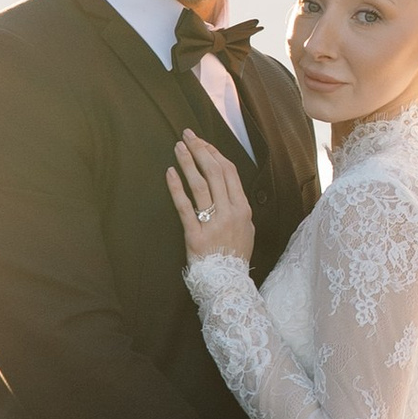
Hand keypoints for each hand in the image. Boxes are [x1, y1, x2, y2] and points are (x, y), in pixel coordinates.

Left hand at [168, 131, 255, 266]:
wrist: (227, 283)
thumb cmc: (235, 257)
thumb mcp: (247, 231)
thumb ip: (239, 210)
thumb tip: (230, 191)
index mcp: (243, 209)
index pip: (229, 172)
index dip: (215, 154)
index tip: (203, 142)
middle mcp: (230, 212)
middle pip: (214, 172)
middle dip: (200, 150)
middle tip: (188, 135)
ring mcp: (213, 223)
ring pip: (200, 185)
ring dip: (188, 163)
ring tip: (178, 147)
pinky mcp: (195, 235)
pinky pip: (185, 207)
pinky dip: (177, 188)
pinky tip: (170, 173)